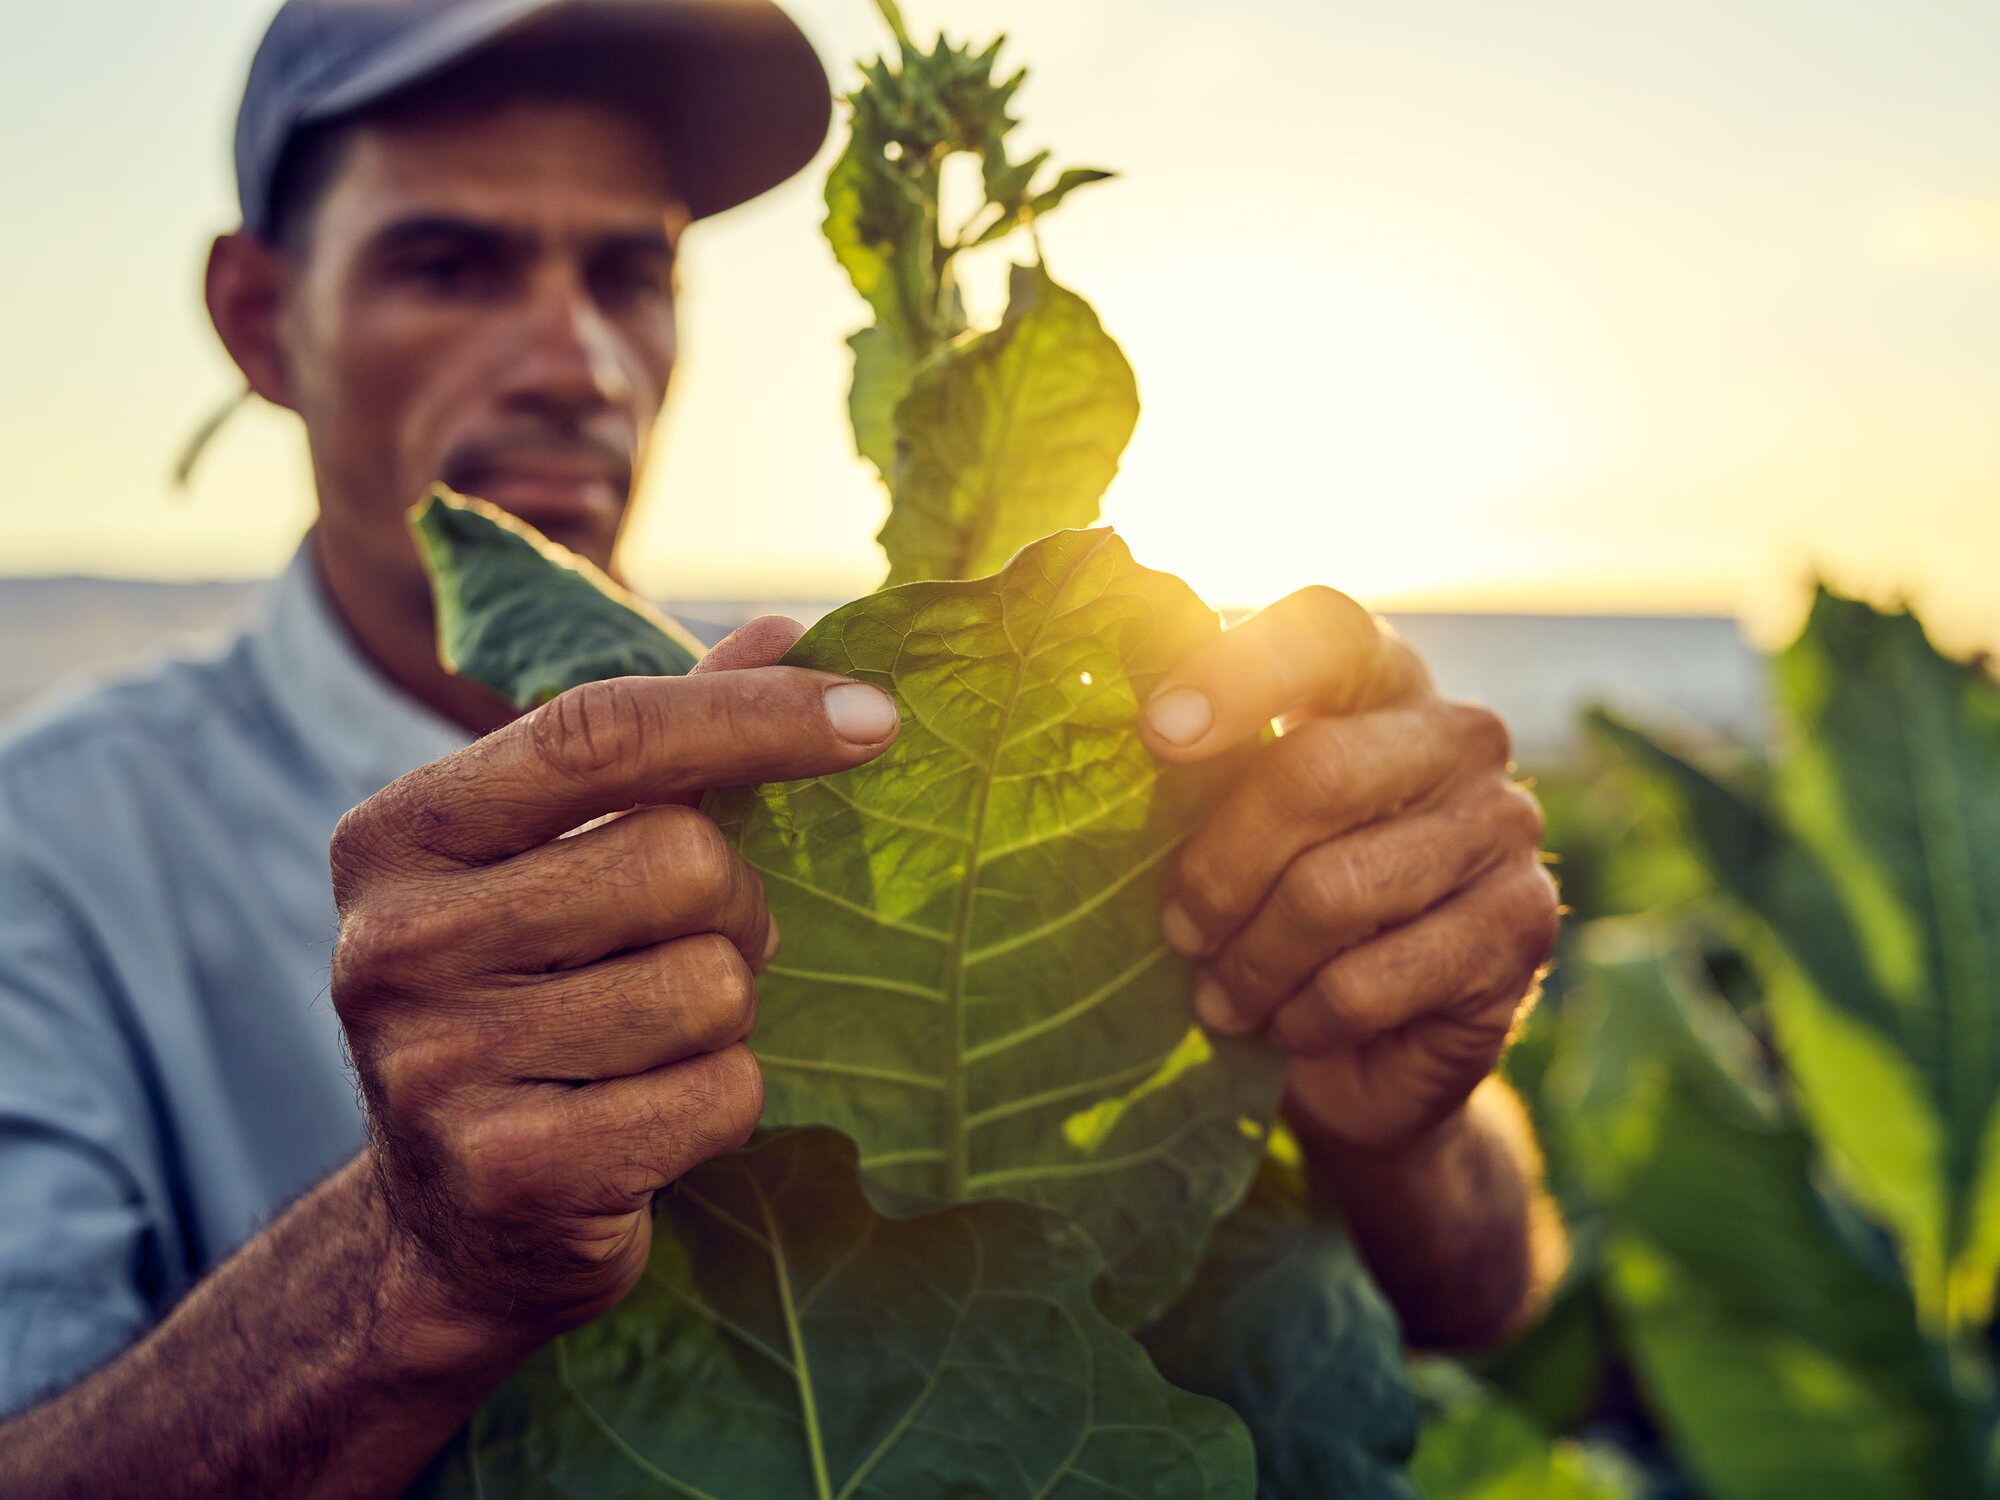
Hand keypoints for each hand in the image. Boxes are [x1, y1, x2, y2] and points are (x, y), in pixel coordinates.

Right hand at [327, 620, 896, 1351]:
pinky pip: (718, 1095)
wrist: (457, 1224)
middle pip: (679, 861)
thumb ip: (669, 746)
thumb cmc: (539, 1000)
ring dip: (724, 1014)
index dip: (753, 717)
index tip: (878, 717)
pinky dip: (722, 1103)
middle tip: (697, 946)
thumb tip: (791, 628)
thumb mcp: (569, 859)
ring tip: (653, 1039)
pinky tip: (647, 1119)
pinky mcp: (510, 1174)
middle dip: (734, 907)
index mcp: (399, 834)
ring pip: (710, 986)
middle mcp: (391, 943)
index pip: (598, 732)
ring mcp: (435, 1068)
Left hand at [1139, 587, 1558, 1154]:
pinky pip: (1367, 982)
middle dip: (1219, 868)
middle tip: (1176, 931)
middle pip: (1314, 770)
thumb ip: (1196, 758)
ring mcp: (1503, 827)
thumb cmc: (1277, 899)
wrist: (1375, 1041)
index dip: (1237, 674)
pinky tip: (1289, 1026)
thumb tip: (1121, 713)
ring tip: (1220, 999)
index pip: (1325, 630)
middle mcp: (1459, 734)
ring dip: (1249, 963)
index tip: (1156, 738)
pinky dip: (1302, 1018)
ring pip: (1332, 892)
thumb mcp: (1231, 815)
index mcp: (1380, 679)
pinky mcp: (1522, 927)